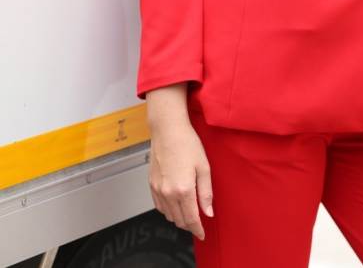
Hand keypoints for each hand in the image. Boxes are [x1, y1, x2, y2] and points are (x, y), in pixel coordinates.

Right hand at [148, 115, 213, 240]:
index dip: (198, 229)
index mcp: (183, 190)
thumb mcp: (204, 167)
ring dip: (178, 218)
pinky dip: (167, 210)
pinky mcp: (151, 184)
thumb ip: (206, 192)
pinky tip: (175, 203)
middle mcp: (168, 193)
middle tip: (198, 222)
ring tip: (188, 211)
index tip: (202, 234)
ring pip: (168, 215)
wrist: (167, 129)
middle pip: (179, 220)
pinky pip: (159, 206)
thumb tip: (208, 212)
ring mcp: (158, 189)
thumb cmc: (187, 143)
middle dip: (189, 224)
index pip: (191, 219)